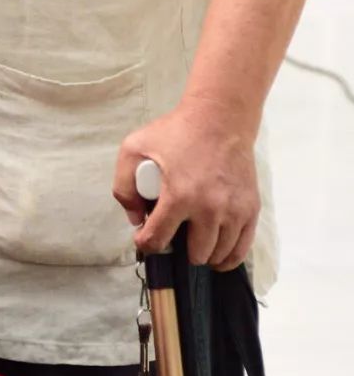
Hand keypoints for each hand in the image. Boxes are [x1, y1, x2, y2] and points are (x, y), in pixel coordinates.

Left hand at [112, 98, 260, 269]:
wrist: (220, 118)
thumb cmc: (176, 132)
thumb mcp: (134, 148)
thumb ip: (124, 186)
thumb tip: (136, 219)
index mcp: (179, 196)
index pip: (158, 239)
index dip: (147, 244)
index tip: (145, 239)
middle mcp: (210, 209)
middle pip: (195, 254)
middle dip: (180, 250)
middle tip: (175, 235)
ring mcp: (234, 211)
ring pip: (219, 255)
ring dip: (204, 255)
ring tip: (195, 244)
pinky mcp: (250, 209)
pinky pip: (241, 249)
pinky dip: (228, 257)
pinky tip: (218, 255)